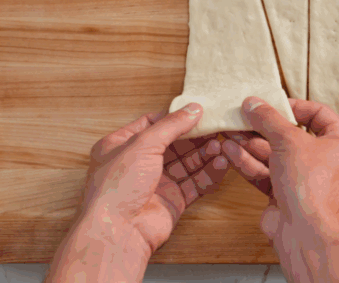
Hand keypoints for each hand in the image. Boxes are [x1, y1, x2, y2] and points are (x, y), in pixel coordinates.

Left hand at [47, 104, 227, 282]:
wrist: (118, 231)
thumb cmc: (117, 187)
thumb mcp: (143, 145)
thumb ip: (171, 125)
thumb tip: (194, 108)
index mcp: (121, 146)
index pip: (152, 124)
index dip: (175, 117)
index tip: (199, 111)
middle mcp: (138, 164)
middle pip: (174, 144)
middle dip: (196, 137)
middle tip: (217, 128)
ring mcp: (156, 183)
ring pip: (187, 163)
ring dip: (205, 154)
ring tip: (221, 147)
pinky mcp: (172, 200)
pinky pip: (195, 183)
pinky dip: (208, 174)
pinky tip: (220, 164)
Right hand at [222, 97, 338, 282]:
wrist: (304, 231)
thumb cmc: (310, 184)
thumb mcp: (289, 140)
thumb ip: (269, 119)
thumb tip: (254, 103)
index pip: (318, 114)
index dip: (293, 106)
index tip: (271, 103)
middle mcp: (326, 159)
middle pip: (291, 135)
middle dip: (264, 127)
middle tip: (243, 117)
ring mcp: (305, 178)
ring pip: (275, 154)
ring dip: (251, 143)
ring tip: (229, 131)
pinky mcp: (286, 193)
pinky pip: (266, 172)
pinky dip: (249, 162)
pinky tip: (230, 151)